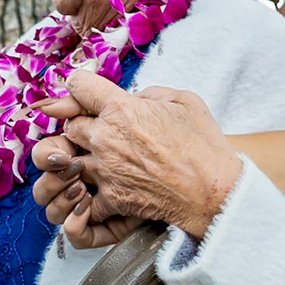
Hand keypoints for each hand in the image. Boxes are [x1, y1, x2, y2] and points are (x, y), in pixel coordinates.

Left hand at [30, 71, 242, 240]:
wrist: (214, 191)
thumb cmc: (204, 146)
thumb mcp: (184, 100)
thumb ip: (150, 94)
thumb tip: (134, 99)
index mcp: (121, 108)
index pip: (78, 85)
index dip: (80, 87)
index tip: (85, 93)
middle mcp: (105, 137)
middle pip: (70, 126)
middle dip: (83, 126)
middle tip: (102, 132)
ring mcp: (105, 170)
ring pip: (70, 161)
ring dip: (84, 160)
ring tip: (105, 163)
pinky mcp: (110, 199)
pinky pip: (82, 199)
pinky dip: (87, 197)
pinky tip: (101, 192)